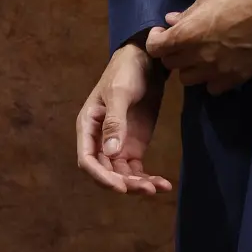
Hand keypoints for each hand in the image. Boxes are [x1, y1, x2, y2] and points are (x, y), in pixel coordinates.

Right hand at [75, 43, 172, 195]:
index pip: (87, 160)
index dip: (101, 177)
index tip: (120, 187)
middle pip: (106, 172)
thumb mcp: (120, 93)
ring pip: (122, 175)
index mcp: (88, 127)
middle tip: (148, 189)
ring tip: (159, 187)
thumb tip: (110, 152)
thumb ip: (114, 122)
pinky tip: (164, 184)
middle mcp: (99, 140)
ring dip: (138, 185)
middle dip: (124, 184)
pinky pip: (136, 170)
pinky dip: (148, 179)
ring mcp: (117, 145)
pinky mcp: (133, 147)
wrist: (147, 62)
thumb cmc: (126, 72)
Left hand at [146, 0, 251, 93]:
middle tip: (184, 43)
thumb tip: (172, 21)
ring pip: (188, 80)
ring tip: (201, 57)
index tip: (163, 34)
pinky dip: (211, 79)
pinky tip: (218, 66)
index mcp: (187, 34)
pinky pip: (212, 88)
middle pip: (171, 65)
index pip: (155, 48)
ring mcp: (217, 70)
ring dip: (190, 68)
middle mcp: (198, 56)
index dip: (156, 40)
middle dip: (173, 52)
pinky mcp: (235, 78)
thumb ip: (187, 12)